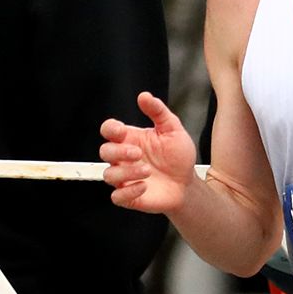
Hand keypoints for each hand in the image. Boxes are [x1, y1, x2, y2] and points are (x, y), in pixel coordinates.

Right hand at [99, 93, 198, 212]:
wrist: (188, 184)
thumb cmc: (178, 156)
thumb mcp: (173, 129)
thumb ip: (158, 111)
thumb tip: (144, 96)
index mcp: (130, 139)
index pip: (108, 130)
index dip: (109, 129)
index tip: (121, 131)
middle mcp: (124, 158)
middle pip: (104, 152)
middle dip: (118, 152)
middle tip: (138, 153)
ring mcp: (125, 178)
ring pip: (109, 174)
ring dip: (126, 172)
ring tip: (148, 171)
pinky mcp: (130, 196)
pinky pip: (117, 197)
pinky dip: (128, 191)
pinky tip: (144, 186)